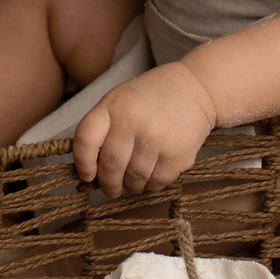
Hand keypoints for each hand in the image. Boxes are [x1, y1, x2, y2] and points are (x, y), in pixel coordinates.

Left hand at [73, 63, 219, 196]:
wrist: (196, 89)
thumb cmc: (151, 98)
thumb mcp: (120, 99)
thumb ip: (103, 128)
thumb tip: (91, 169)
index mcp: (113, 106)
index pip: (86, 140)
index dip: (83, 163)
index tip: (87, 175)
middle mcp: (132, 120)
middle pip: (110, 165)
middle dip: (108, 184)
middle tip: (110, 189)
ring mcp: (156, 138)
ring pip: (133, 179)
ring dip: (131, 187)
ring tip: (133, 183)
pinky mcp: (177, 154)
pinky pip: (156, 182)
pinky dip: (151, 186)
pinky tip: (152, 176)